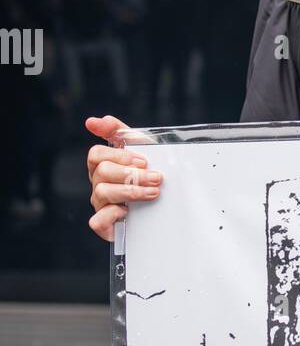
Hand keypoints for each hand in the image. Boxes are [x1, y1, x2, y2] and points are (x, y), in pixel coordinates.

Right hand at [85, 114, 162, 241]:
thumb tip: (93, 120)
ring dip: (130, 191)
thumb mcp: (140, 149)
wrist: (160, 210)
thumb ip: (119, 132)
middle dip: (132, 174)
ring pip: (102, 192)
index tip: (144, 161)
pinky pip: (96, 220)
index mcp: (103, 165)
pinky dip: (111, 215)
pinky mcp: (104, 225)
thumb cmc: (147, 175)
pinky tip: (128, 212)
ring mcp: (100, 204)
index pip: (96, 154)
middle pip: (102, 172)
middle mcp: (98, 183)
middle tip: (156, 177)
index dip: (119, 156)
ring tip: (153, 192)